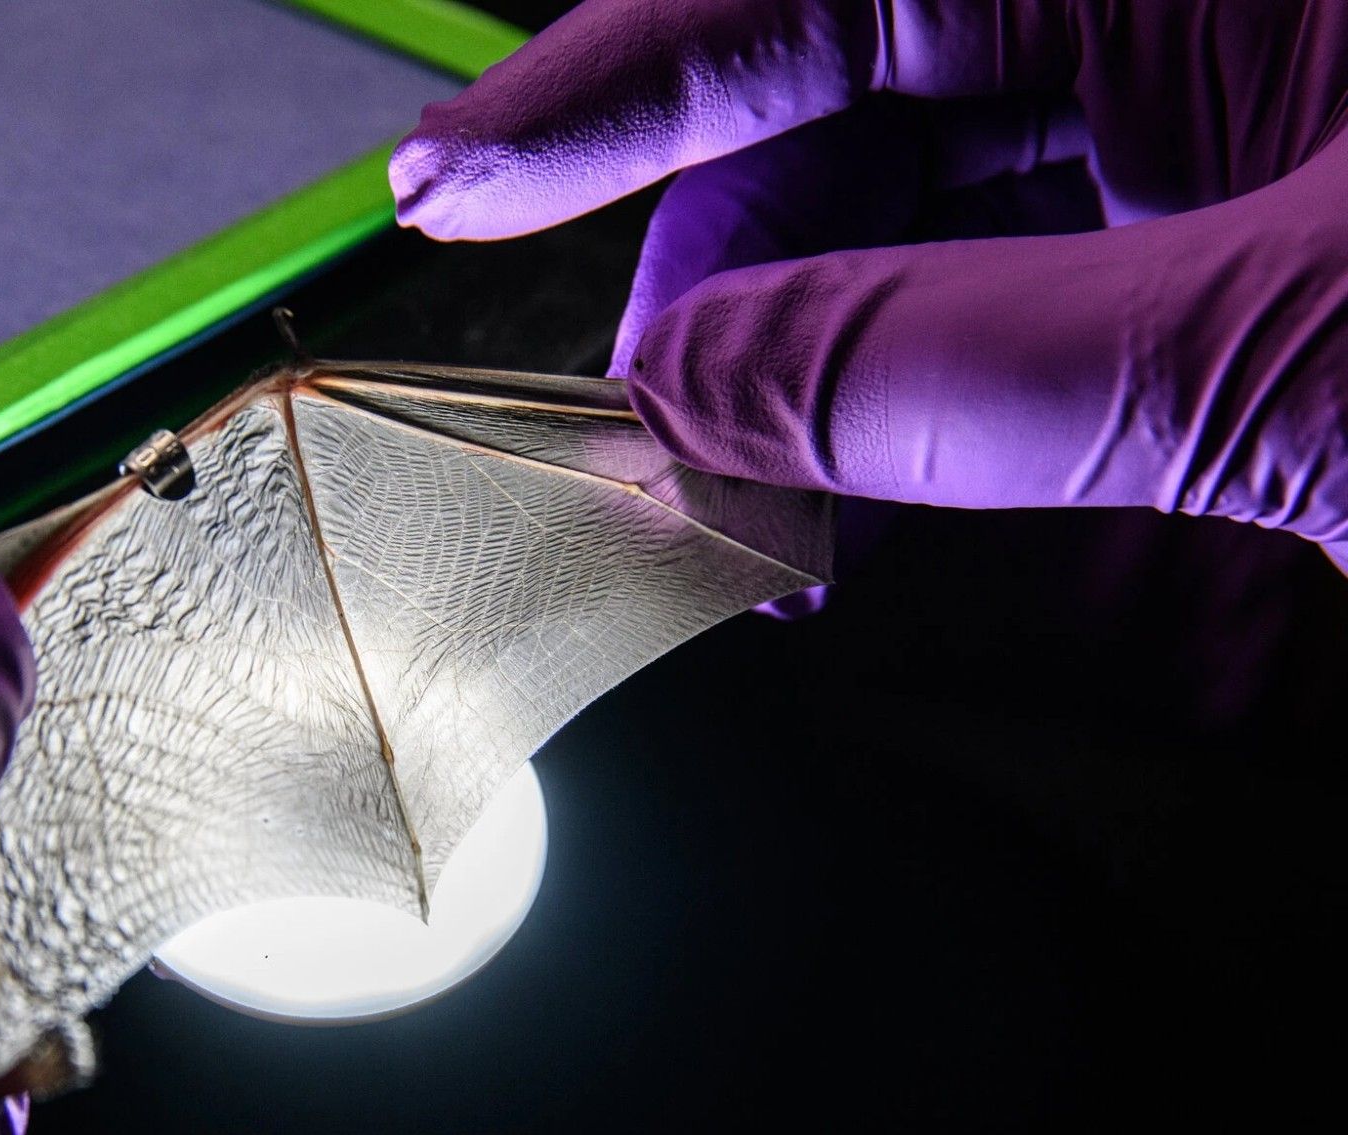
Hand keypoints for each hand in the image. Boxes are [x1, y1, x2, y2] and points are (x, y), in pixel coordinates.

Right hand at [392, 0, 1347, 572]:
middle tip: (640, 426)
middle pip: (850, 97)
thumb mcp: (1289, 354)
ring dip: (806, 359)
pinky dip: (920, 397)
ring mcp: (1235, 131)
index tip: (455, 185)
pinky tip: (856, 487)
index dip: (612, 85)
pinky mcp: (1250, 260)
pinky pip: (1022, 292)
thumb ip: (964, 366)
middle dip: (720, 269)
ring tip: (747, 502)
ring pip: (925, 207)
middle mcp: (1206, 21)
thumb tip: (696, 389)